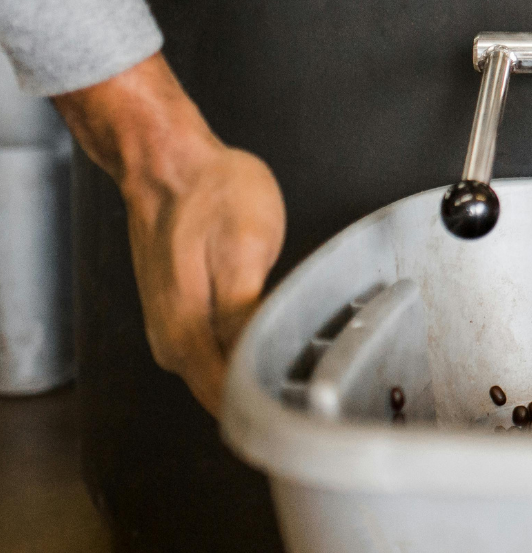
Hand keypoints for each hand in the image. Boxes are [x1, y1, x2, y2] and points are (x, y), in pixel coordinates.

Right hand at [54, 53, 285, 415]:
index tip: (309, 412)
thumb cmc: (209, 193)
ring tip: (307, 363)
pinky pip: (217, 350)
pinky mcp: (181, 312)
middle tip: (319, 388)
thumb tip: (253, 362)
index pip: (230, 403)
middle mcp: (172, 343)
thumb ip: (245, 312)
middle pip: (226, 395)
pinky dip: (247, 349)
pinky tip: (277, 333)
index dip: (272, 412)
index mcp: (187, 335)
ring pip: (222, 372)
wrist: (168, 162)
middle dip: (270, 396)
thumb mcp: (245, 247)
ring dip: (260, 372)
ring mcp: (173, 329)